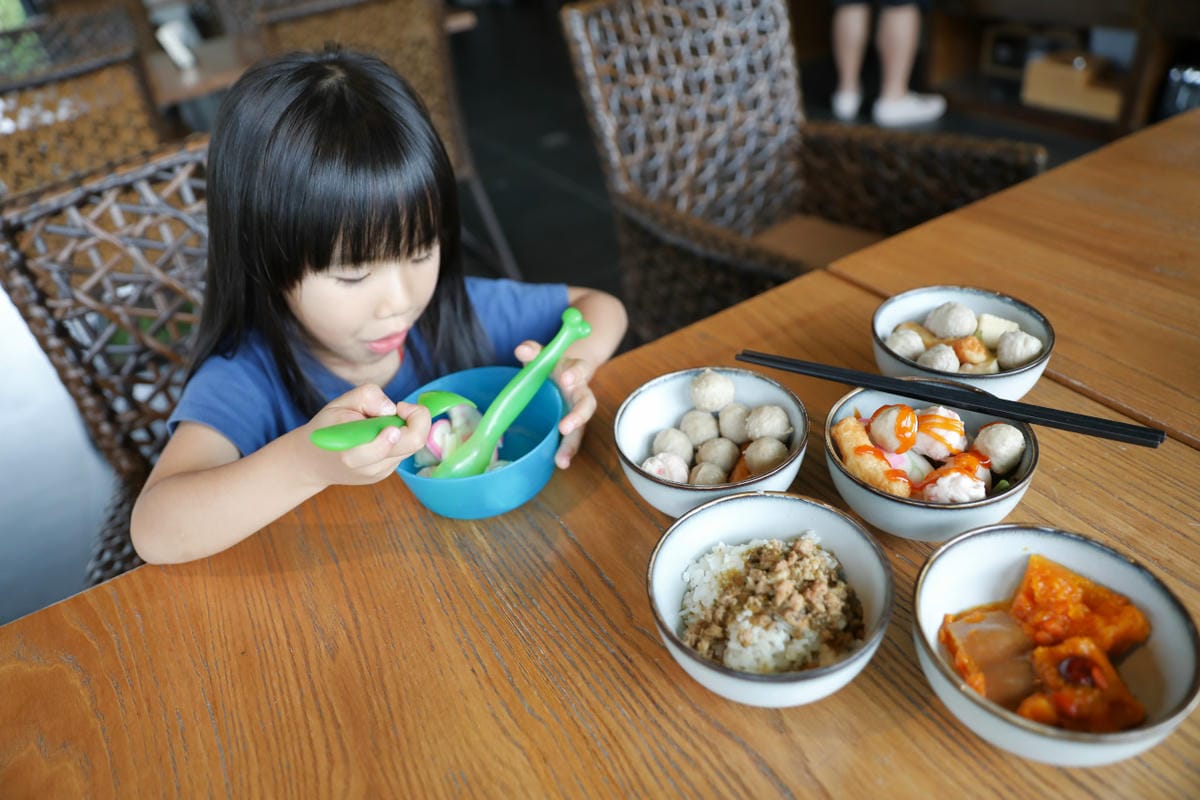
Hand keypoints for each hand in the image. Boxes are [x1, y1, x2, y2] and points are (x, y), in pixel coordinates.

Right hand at [301, 384, 430, 486]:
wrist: (312, 462)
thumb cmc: (326, 428)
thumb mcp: (340, 403)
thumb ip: (367, 397)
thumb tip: (392, 409)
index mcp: (353, 450)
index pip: (394, 440)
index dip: (408, 420)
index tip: (397, 408)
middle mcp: (369, 466)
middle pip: (414, 443)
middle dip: (418, 420)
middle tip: (401, 408)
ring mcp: (380, 472)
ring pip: (411, 446)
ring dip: (405, 428)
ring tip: (381, 422)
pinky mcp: (385, 473)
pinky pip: (403, 451)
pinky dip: (399, 437)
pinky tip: (379, 434)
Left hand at [515, 341, 596, 468]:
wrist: (565, 374)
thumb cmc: (551, 366)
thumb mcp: (543, 356)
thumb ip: (534, 351)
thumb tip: (522, 349)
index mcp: (576, 371)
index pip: (581, 369)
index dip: (576, 373)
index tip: (567, 378)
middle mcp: (580, 393)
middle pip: (586, 404)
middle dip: (578, 416)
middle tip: (566, 427)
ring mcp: (576, 412)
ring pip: (580, 429)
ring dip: (571, 444)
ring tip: (563, 460)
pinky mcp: (571, 426)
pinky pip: (570, 440)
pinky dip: (565, 452)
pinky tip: (559, 463)